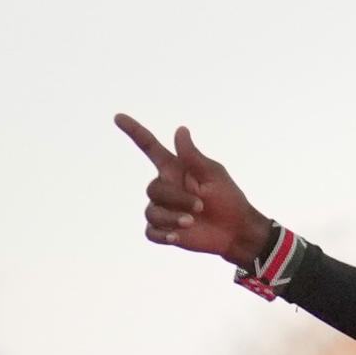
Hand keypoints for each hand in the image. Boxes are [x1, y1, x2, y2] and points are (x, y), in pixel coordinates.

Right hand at [115, 114, 273, 266]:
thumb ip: (193, 156)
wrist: (237, 231)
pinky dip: (162, 235)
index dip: (134, 132)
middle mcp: (166, 188)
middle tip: (200, 206)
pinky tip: (176, 237)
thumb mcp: (214, 175)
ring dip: (172, 218)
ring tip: (192, 222)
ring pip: (151, 212)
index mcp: (175, 170)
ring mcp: (164, 210)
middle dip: (177, 198)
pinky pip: (151, 232)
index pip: (150, 148)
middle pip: (152, 189)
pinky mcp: (166, 231)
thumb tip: (181, 129)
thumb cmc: (228, 199)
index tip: (118, 117)